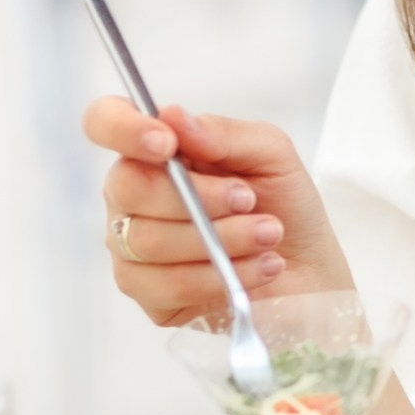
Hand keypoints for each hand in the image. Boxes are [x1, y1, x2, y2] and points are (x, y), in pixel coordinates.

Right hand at [85, 98, 348, 325]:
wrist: (308, 268)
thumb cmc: (284, 204)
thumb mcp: (271, 155)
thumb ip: (224, 133)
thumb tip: (174, 119)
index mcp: (157, 152)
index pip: (105, 122)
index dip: (123, 128)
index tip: (167, 145)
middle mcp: (133, 198)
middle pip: (127, 187)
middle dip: (200, 196)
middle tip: (249, 200)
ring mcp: (133, 248)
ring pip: (148, 241)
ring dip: (221, 237)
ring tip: (268, 235)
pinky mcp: (149, 296)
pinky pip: (164, 286)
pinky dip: (220, 274)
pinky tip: (258, 266)